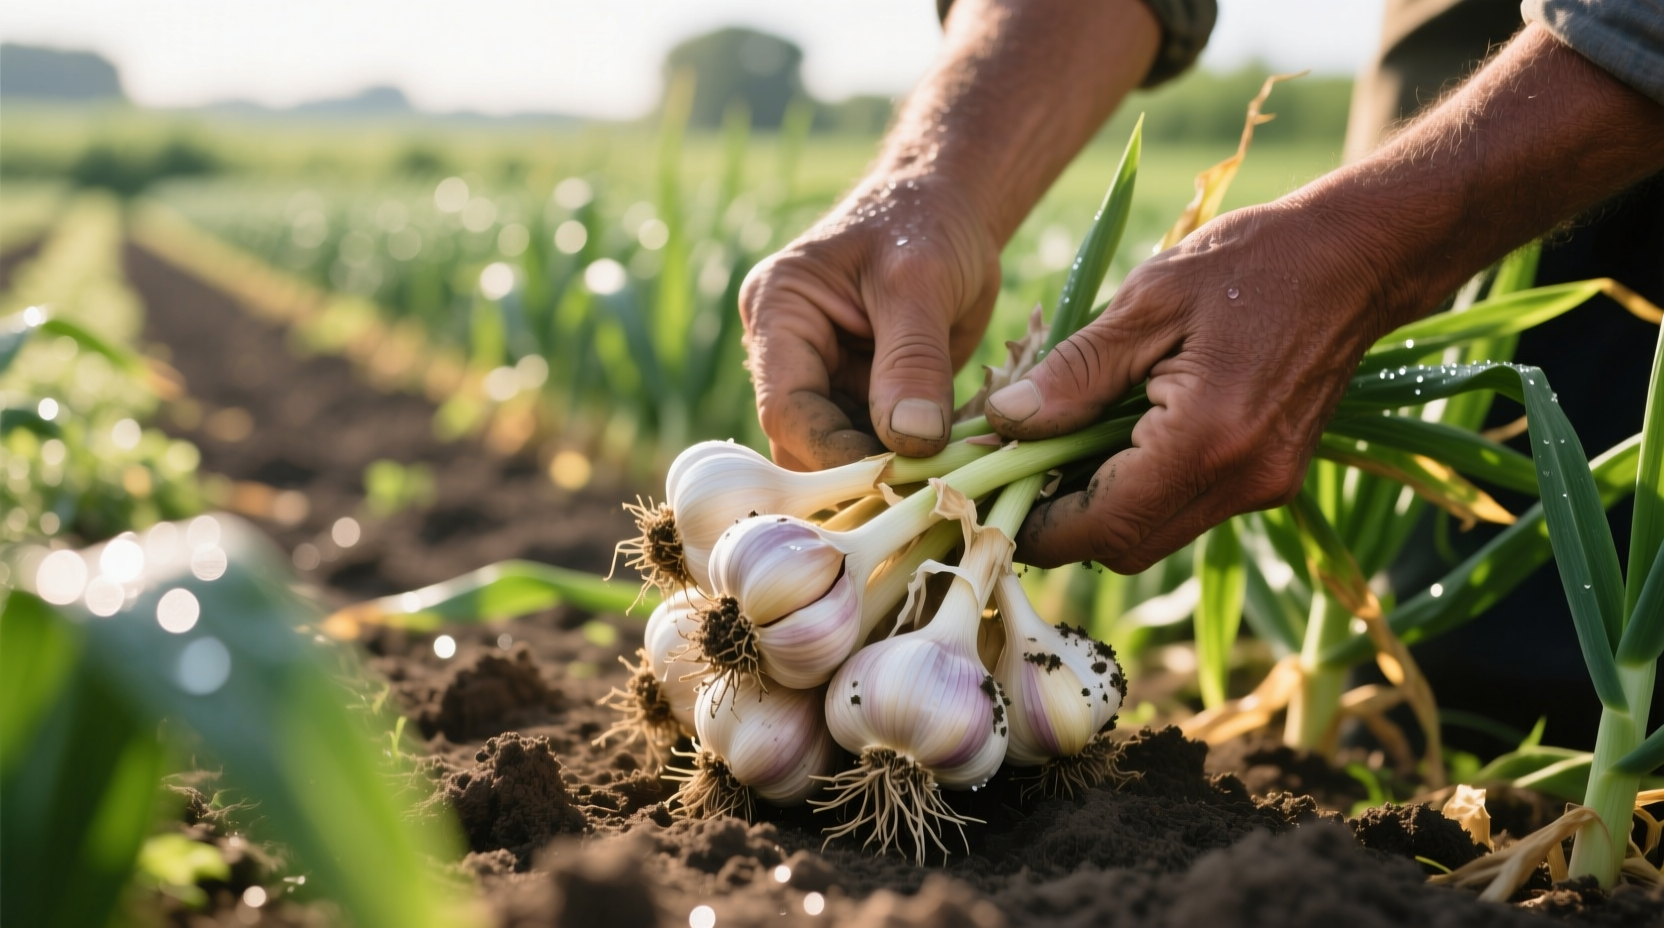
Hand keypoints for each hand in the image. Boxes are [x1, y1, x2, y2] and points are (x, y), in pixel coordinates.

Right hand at [739, 178, 1001, 468]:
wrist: (952, 211)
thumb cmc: (927, 225)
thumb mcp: (921, 283)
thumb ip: (913, 361)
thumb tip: (911, 442)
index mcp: (779, 315)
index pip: (786, 407)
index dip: (832, 452)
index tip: (893, 476)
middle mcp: (789, 355)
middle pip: (803, 443)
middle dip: (857, 472)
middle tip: (922, 493)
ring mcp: (825, 381)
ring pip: (838, 456)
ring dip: (886, 474)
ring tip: (941, 485)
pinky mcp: (862, 399)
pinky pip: (874, 448)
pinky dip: (908, 463)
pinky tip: (947, 472)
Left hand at [986, 202, 1383, 571]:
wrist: (1358, 257)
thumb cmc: (1250, 262)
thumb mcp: (1148, 300)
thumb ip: (1074, 371)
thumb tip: (1005, 421)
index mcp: (1207, 439)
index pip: (1101, 526)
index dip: (1037, 525)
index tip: (993, 490)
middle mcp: (1241, 480)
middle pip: (1127, 547)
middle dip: (1064, 523)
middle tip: (1020, 469)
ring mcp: (1264, 486)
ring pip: (1157, 535)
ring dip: (1102, 508)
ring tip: (1063, 446)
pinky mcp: (1273, 478)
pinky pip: (1188, 510)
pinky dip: (1142, 491)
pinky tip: (1118, 438)